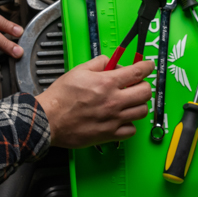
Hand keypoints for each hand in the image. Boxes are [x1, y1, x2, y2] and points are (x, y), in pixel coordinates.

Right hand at [35, 56, 153, 147]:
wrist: (48, 120)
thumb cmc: (60, 97)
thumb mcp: (78, 71)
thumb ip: (97, 63)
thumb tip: (109, 62)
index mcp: (107, 82)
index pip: (138, 71)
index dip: (148, 66)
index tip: (149, 66)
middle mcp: (114, 101)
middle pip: (146, 92)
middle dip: (144, 85)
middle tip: (136, 85)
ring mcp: (114, 119)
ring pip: (142, 111)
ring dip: (139, 104)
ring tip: (129, 102)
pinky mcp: (109, 134)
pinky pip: (131, 130)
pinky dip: (130, 124)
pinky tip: (121, 119)